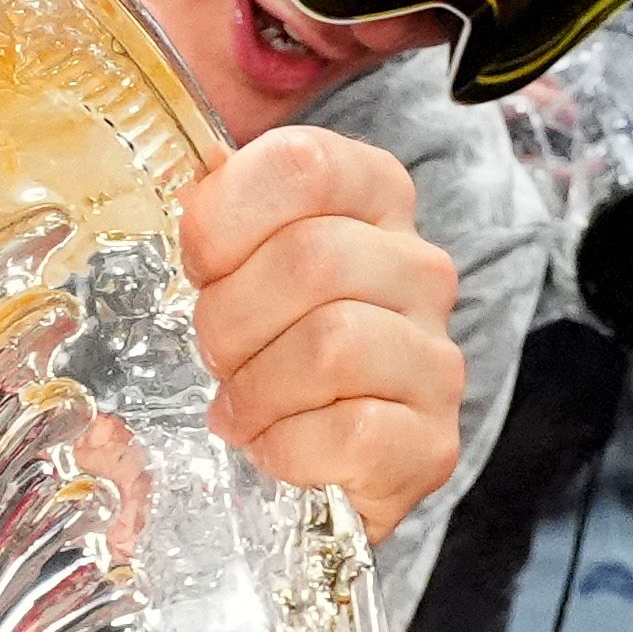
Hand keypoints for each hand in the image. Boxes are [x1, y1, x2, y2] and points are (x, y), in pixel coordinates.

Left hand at [185, 126, 465, 536]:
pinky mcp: (432, 442)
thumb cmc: (271, 350)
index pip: (303, 165)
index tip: (200, 269)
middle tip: (214, 357)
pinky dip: (287, 447)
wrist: (321, 466)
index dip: (226, 219)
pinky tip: (274, 447)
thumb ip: (221, 213)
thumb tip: (196, 173)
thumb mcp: (243, 265)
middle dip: (230, 319)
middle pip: (312, 259)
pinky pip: (352, 431)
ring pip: (333, 344)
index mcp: (375, 198)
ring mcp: (436, 357)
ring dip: (257, 388)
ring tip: (240, 409)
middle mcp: (420, 268)